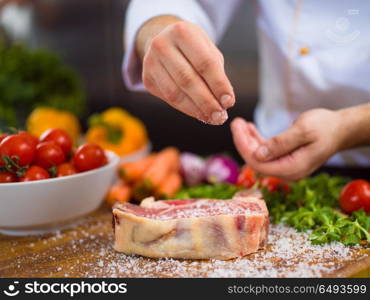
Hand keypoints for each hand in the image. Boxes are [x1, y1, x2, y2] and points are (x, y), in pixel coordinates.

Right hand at [136, 16, 234, 124]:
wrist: (164, 42)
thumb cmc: (193, 49)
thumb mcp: (208, 51)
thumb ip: (217, 74)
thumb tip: (225, 102)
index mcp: (182, 32)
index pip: (204, 62)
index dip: (218, 84)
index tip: (229, 102)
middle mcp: (162, 45)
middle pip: (187, 80)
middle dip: (207, 101)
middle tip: (221, 117)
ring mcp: (150, 62)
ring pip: (175, 93)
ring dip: (196, 109)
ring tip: (212, 118)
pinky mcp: (147, 79)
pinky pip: (168, 99)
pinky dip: (186, 109)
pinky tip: (199, 113)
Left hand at [231, 109, 347, 180]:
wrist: (341, 129)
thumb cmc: (325, 127)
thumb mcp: (303, 131)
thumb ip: (281, 144)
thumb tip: (258, 154)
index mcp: (292, 168)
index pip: (258, 163)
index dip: (244, 147)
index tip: (236, 129)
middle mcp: (287, 171)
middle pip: (256, 160)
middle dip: (243, 141)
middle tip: (235, 122)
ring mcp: (285, 166)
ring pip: (259, 155)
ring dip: (248, 139)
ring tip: (239, 123)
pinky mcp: (284, 158)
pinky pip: (266, 152)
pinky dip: (256, 140)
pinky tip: (249, 128)